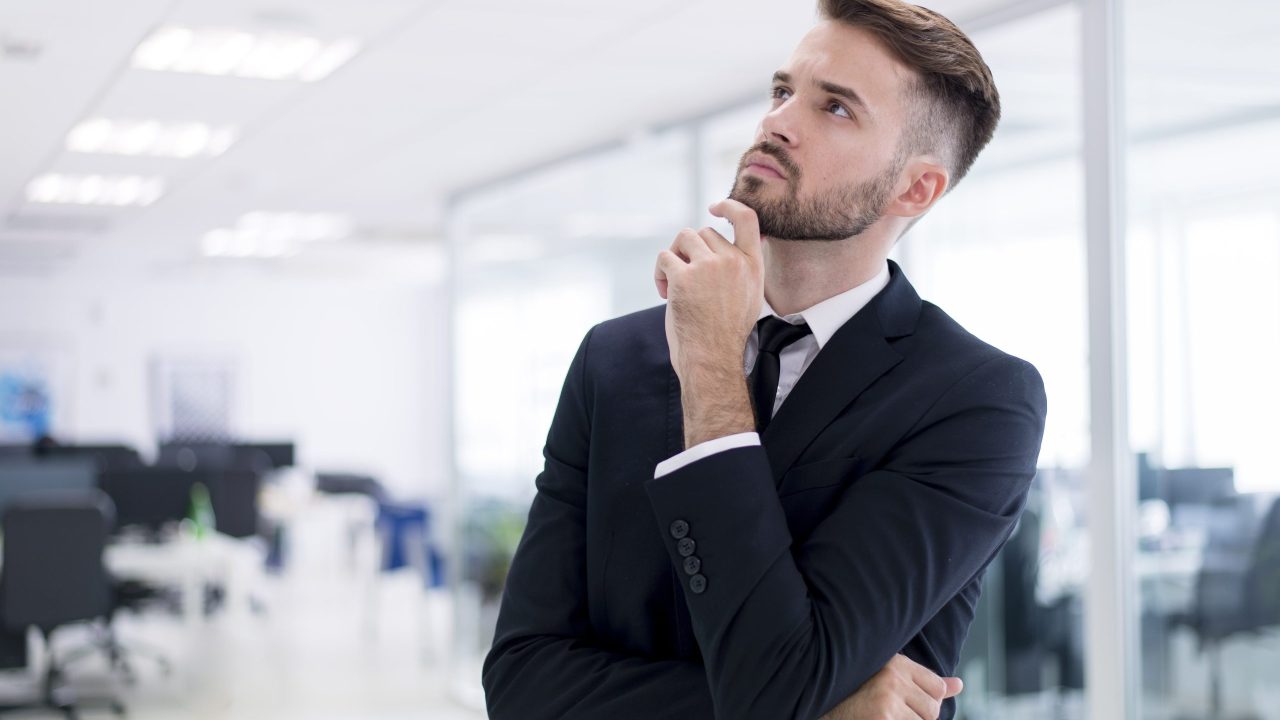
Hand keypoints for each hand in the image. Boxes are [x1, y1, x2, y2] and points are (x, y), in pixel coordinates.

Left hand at [654, 199, 764, 382]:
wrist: (712, 358)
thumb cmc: (724, 334)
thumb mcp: (748, 297)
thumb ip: (742, 269)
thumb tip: (730, 244)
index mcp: (752, 266)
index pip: (747, 219)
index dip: (729, 206)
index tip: (715, 207)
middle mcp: (733, 262)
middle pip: (703, 232)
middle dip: (689, 251)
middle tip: (684, 278)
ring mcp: (709, 267)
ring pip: (683, 239)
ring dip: (674, 257)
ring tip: (672, 284)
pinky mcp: (684, 277)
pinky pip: (665, 257)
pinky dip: (659, 273)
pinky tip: (664, 293)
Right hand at [819, 654, 963, 719]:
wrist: (820, 706)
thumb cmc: (855, 694)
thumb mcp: (889, 679)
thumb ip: (925, 682)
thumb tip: (958, 685)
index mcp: (894, 662)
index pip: (937, 687)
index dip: (926, 701)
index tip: (907, 704)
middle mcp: (893, 676)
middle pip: (933, 708)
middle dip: (918, 717)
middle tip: (893, 713)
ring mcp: (888, 698)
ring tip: (885, 716)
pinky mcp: (884, 716)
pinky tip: (879, 718)